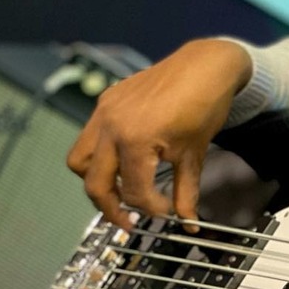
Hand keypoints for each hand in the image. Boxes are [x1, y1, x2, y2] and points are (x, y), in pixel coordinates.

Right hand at [66, 39, 252, 228]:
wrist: (207, 65)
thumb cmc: (205, 104)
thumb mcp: (195, 153)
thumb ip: (186, 192)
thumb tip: (187, 222)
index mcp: (136, 140)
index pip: (133, 191)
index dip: (150, 207)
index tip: (165, 211)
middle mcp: (112, 126)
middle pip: (95, 182)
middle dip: (110, 207)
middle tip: (128, 220)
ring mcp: (105, 111)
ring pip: (81, 159)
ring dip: (97, 180)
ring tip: (121, 190)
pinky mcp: (107, 100)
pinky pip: (91, 135)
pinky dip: (101, 154)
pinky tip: (125, 159)